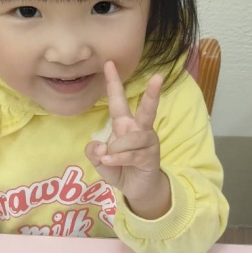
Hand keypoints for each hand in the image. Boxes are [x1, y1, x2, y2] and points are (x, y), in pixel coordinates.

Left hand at [85, 61, 170, 219]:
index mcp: (125, 125)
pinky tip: (109, 162)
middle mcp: (139, 129)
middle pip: (146, 109)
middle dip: (152, 94)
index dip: (113, 83)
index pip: (118, 101)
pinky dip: (117, 159)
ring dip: (115, 150)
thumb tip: (98, 147)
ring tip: (109, 159)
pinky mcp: (151, 156)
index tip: (109, 63)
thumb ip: (94, 152)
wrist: (137, 189)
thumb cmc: (120, 169)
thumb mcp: (100, 161)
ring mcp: (148, 143)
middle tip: (158, 77)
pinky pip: (131, 154)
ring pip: (129, 139)